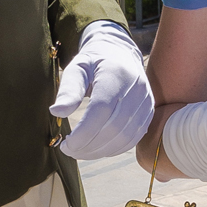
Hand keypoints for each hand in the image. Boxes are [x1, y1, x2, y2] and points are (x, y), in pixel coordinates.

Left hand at [52, 22, 154, 159]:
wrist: (121, 55)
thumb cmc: (94, 63)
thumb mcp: (77, 68)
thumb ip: (68, 89)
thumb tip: (56, 112)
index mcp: (115, 74)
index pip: (101, 110)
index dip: (83, 132)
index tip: (65, 144)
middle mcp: (135, 88)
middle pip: (114, 128)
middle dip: (89, 146)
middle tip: (69, 151)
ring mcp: (145, 102)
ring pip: (125, 137)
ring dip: (100, 151)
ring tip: (81, 152)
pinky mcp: (149, 113)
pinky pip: (133, 139)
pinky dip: (114, 149)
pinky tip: (97, 149)